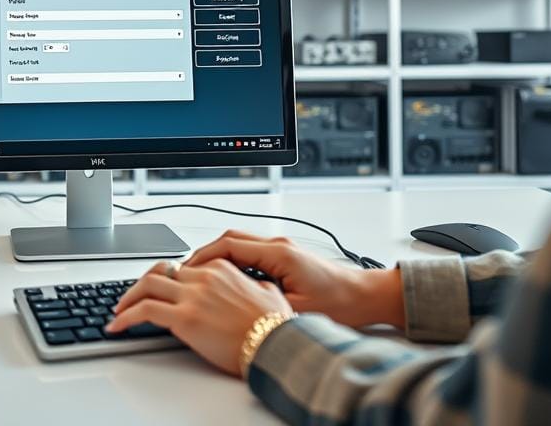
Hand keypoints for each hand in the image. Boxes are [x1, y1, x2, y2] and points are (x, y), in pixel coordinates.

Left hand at [107, 259, 293, 376]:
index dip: (166, 279)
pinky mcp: (184, 319)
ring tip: (118, 311)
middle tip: (132, 297)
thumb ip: (255, 286)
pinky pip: (144, 311)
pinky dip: (125, 316)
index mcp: (221, 269)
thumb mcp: (269, 294)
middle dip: (141, 284)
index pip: (182, 267)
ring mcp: (192, 296)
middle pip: (160, 272)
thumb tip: (255, 288)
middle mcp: (203, 277)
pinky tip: (117, 325)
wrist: (276, 345)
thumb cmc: (275, 327)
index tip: (158, 289)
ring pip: (146, 286)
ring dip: (128, 298)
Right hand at [183, 230, 404, 329]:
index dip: (203, 257)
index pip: (229, 245)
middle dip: (204, 255)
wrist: (364, 296)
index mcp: (279, 254)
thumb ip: (262, 302)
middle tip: (185, 273)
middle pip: (230, 239)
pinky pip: (250, 253)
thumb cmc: (340, 303)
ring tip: (201, 277)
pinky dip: (233, 262)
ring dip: (218, 258)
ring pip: (239, 244)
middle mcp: (278, 245)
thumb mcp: (296, 310)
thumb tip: (230, 307)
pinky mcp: (284, 257)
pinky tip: (226, 280)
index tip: (186, 270)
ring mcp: (281, 249)